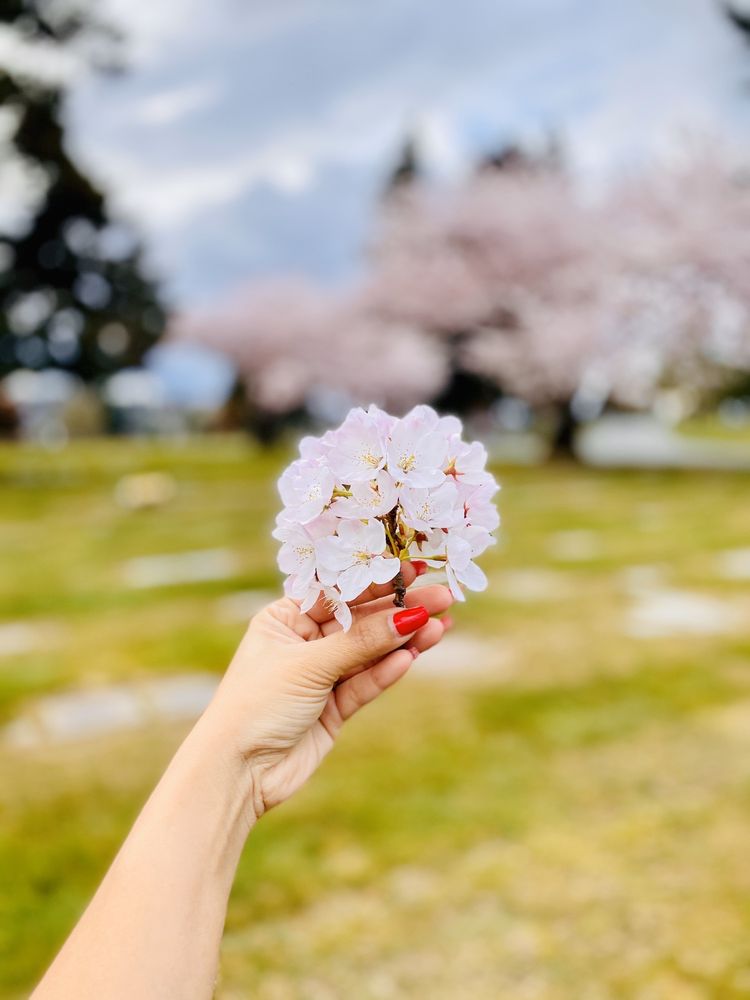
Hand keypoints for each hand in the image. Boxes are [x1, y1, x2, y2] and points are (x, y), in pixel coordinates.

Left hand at [205, 563, 452, 817]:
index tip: (415, 569)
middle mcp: (302, 642)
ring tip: (442, 626)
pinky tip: (413, 655)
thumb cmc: (257, 704)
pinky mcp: (332, 708)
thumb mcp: (308, 665)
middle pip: (360, 620)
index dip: (376, 580)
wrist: (236, 772)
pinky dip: (388, 670)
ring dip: (404, 639)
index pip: (338, 591)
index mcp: (284, 619)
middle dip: (400, 609)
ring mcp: (319, 676)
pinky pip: (366, 682)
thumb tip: (409, 615)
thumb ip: (361, 642)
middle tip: (443, 598)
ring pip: (370, 652)